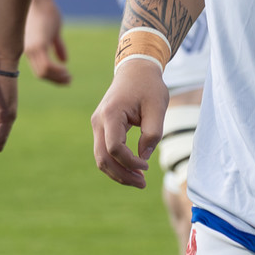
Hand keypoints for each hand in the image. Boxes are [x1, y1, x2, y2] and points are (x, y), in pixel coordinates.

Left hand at [24, 0, 70, 84]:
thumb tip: (64, 60)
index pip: (39, 70)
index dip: (52, 77)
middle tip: (69, 80)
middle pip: (41, 74)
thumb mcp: (52, 31)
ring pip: (43, 72)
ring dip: (57, 77)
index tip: (65, 78)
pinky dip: (56, 71)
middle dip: (56, 80)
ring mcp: (32, 48)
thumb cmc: (45, 11)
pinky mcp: (38, 45)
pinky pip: (46, 65)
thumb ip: (57, 46)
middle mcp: (28, 50)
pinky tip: (65, 70)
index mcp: (30, 48)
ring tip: (69, 77)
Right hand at [90, 60, 166, 188]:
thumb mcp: (158, 108)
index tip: (147, 166)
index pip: (114, 148)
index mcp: (111, 114)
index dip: (130, 163)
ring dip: (118, 172)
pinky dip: (116, 164)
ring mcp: (97, 124)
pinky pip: (104, 151)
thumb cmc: (149, 86)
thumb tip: (142, 159)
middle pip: (102, 158)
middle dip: (121, 175)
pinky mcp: (101, 127)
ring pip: (100, 158)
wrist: (135, 69)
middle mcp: (98, 121)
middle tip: (142, 184)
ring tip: (138, 181)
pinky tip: (132, 170)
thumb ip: (152, 134)